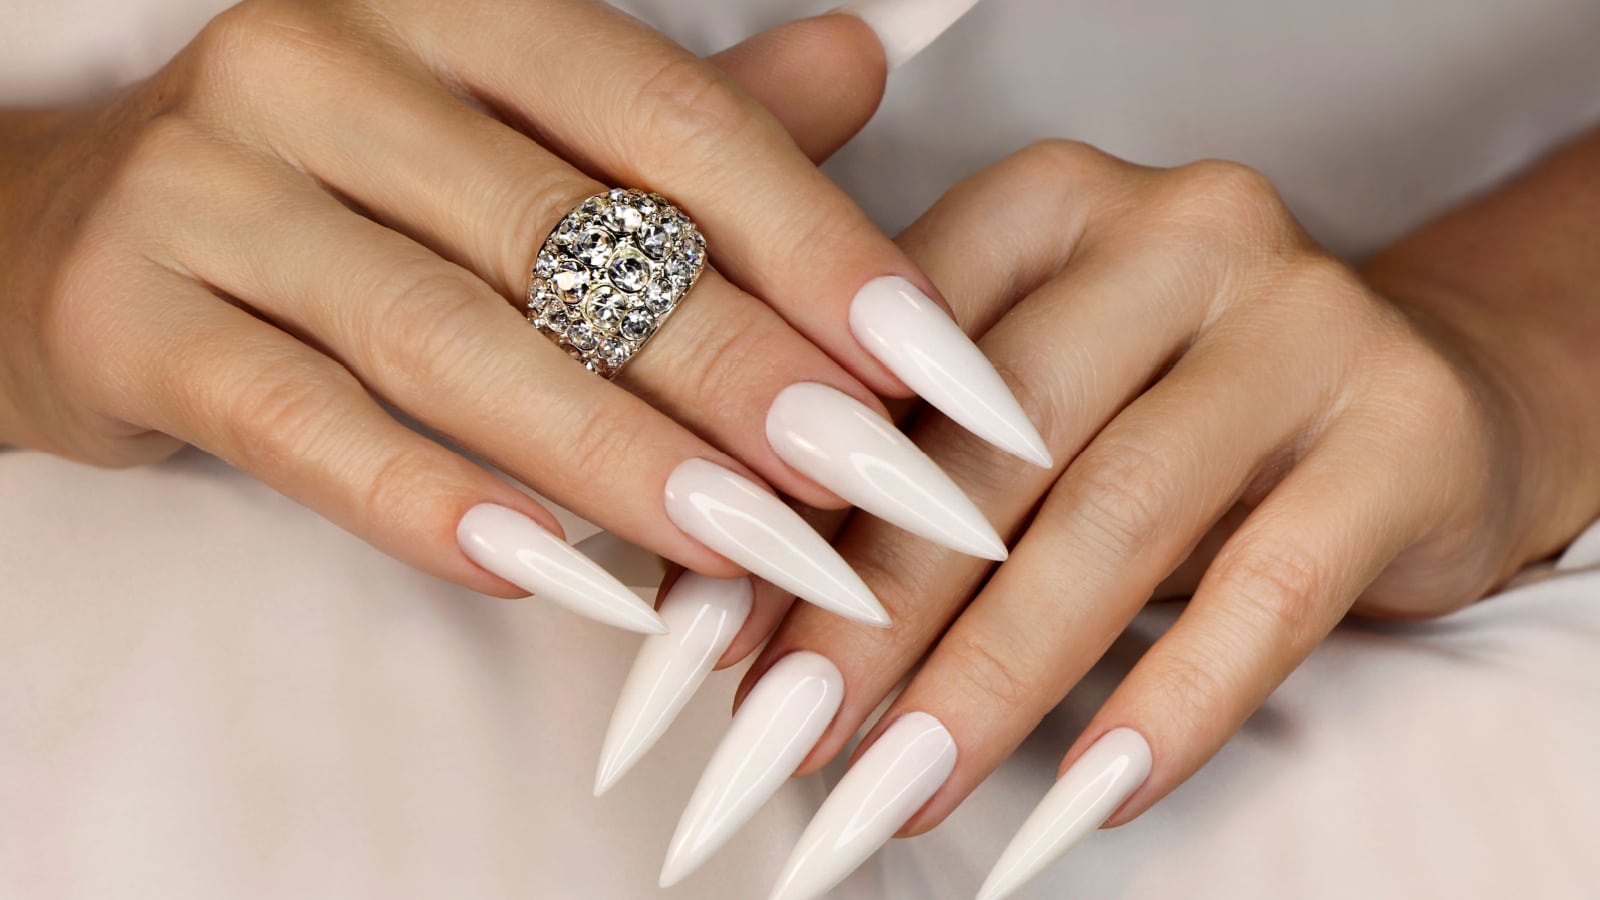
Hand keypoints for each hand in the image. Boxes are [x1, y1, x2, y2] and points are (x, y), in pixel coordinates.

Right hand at [0, 3, 1022, 630]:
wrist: (74, 227)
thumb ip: (673, 125)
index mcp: (445, 9)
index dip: (810, 236)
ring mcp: (211, 187)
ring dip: (618, 454)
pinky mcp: (126, 314)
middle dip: (740, 367)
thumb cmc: (336, 189)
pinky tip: (556, 574)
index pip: (662, 113)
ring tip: (751, 546)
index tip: (928, 359)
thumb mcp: (503, 137)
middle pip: (572, 232)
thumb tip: (858, 66)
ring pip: (450, 335)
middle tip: (869, 477)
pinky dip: (436, 506)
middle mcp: (324, 66)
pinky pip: (305, 425)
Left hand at [690, 138, 1599, 896]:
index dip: (791, 504)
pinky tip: (1091, 795)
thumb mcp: (1030, 407)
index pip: (887, 357)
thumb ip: (899, 469)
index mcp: (1048, 205)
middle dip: (873, 610)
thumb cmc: (1172, 408)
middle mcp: (1177, 233)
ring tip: (900, 790)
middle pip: (991, 443)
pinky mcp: (1405, 429)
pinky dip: (1172, 701)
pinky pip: (1271, 589)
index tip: (715, 640)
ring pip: (1115, 516)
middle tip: (783, 739)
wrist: (1418, 394)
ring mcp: (1303, 321)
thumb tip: (719, 613)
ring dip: (992, 675)